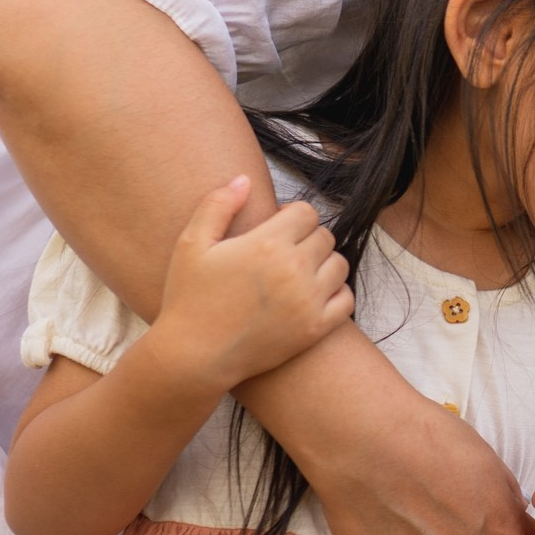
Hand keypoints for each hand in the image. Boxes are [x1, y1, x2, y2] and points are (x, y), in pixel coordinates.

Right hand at [150, 179, 352, 391]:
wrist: (196, 355)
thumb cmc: (189, 297)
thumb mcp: (192, 244)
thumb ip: (218, 205)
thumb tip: (244, 179)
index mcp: (267, 244)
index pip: (306, 212)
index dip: (292, 216)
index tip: (276, 228)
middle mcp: (294, 269)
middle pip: (324, 236)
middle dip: (307, 238)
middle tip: (284, 252)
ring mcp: (309, 301)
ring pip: (339, 265)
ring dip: (323, 264)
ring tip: (298, 272)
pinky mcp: (316, 329)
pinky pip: (346, 299)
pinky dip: (335, 293)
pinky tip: (312, 295)